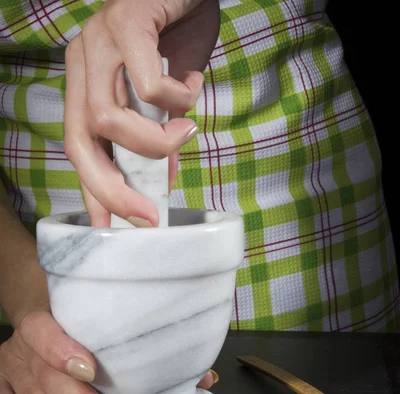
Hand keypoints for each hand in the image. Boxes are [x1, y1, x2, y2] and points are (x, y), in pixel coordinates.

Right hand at [0, 311, 217, 393]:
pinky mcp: (3, 381)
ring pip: (31, 393)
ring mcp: (13, 363)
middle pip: (48, 374)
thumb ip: (148, 345)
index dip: (63, 350)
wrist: (40, 305)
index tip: (92, 371)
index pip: (48, 331)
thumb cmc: (85, 320)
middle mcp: (27, 344)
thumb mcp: (107, 320)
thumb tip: (205, 378)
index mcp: (49, 319)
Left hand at [64, 0, 219, 226]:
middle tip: (148, 215)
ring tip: (186, 131)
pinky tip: (191, 87)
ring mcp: (98, 42)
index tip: (112, 228)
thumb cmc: (177, 37)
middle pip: (81, 143)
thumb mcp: (164, 100)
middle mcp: (82, 64)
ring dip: (156, 142)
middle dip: (113, 189)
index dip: (94, 193)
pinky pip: (148, 86)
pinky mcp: (125, 23)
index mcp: (85, 85)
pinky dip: (176, 100)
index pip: (80, 149)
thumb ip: (156, 137)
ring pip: (108, 120)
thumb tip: (159, 179)